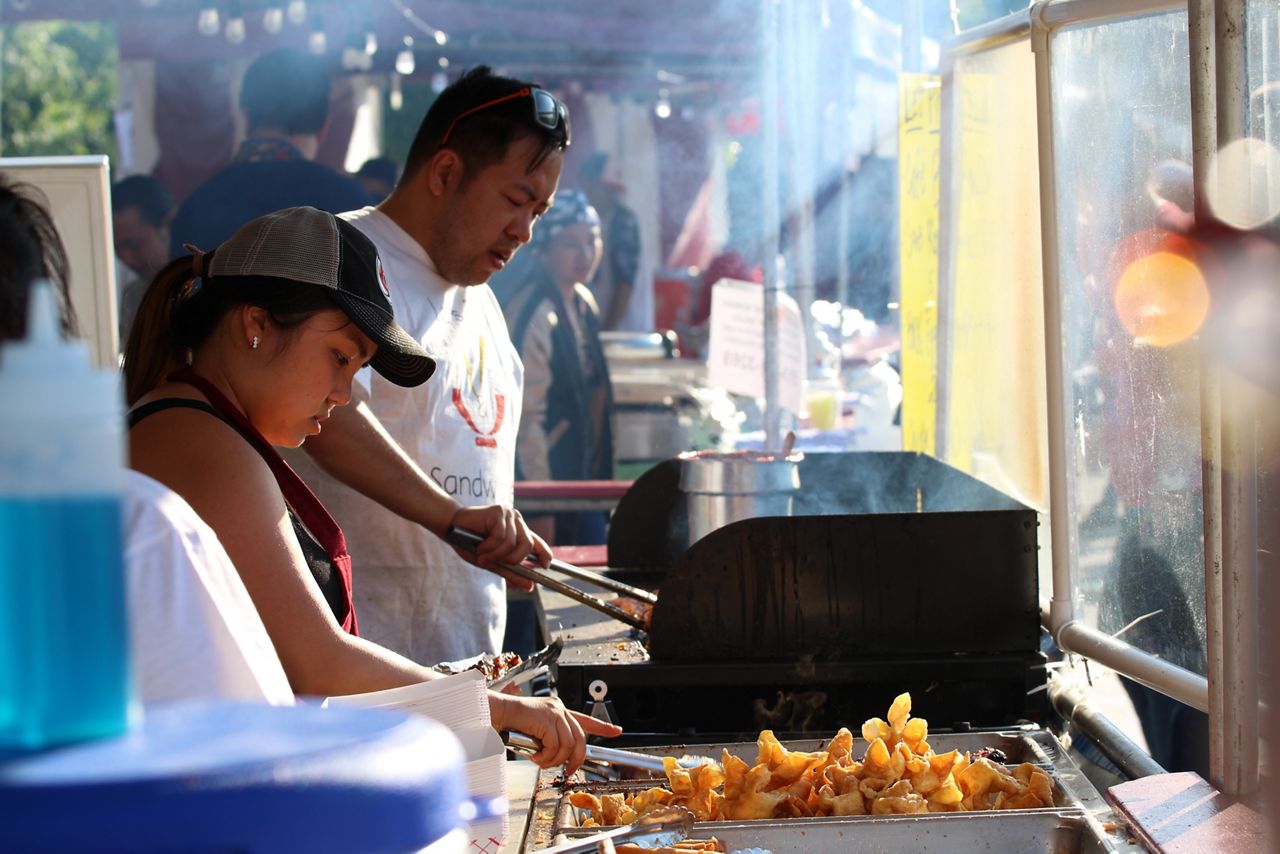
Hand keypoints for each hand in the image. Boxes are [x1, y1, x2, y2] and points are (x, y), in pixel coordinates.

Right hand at [449, 505, 551, 591]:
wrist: (450, 527)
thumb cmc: (469, 543)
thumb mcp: (492, 562)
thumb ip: (511, 573)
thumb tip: (530, 587)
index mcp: (517, 531)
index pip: (538, 543)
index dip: (545, 554)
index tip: (545, 567)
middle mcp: (516, 521)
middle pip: (528, 545)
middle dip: (512, 560)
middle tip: (493, 562)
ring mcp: (508, 515)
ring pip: (513, 544)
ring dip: (495, 554)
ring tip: (481, 553)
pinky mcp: (499, 512)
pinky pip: (501, 537)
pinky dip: (489, 547)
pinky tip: (479, 545)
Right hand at [489, 692, 622, 773]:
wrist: (498, 713)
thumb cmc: (512, 724)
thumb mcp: (536, 731)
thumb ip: (550, 739)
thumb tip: (560, 759)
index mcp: (558, 710)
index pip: (585, 719)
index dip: (603, 726)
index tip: (617, 731)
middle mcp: (559, 709)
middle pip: (580, 739)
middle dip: (576, 760)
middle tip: (568, 770)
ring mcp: (554, 713)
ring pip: (568, 745)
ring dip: (555, 760)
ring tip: (542, 761)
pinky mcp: (546, 720)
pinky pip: (554, 746)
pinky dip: (546, 757)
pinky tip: (536, 756)